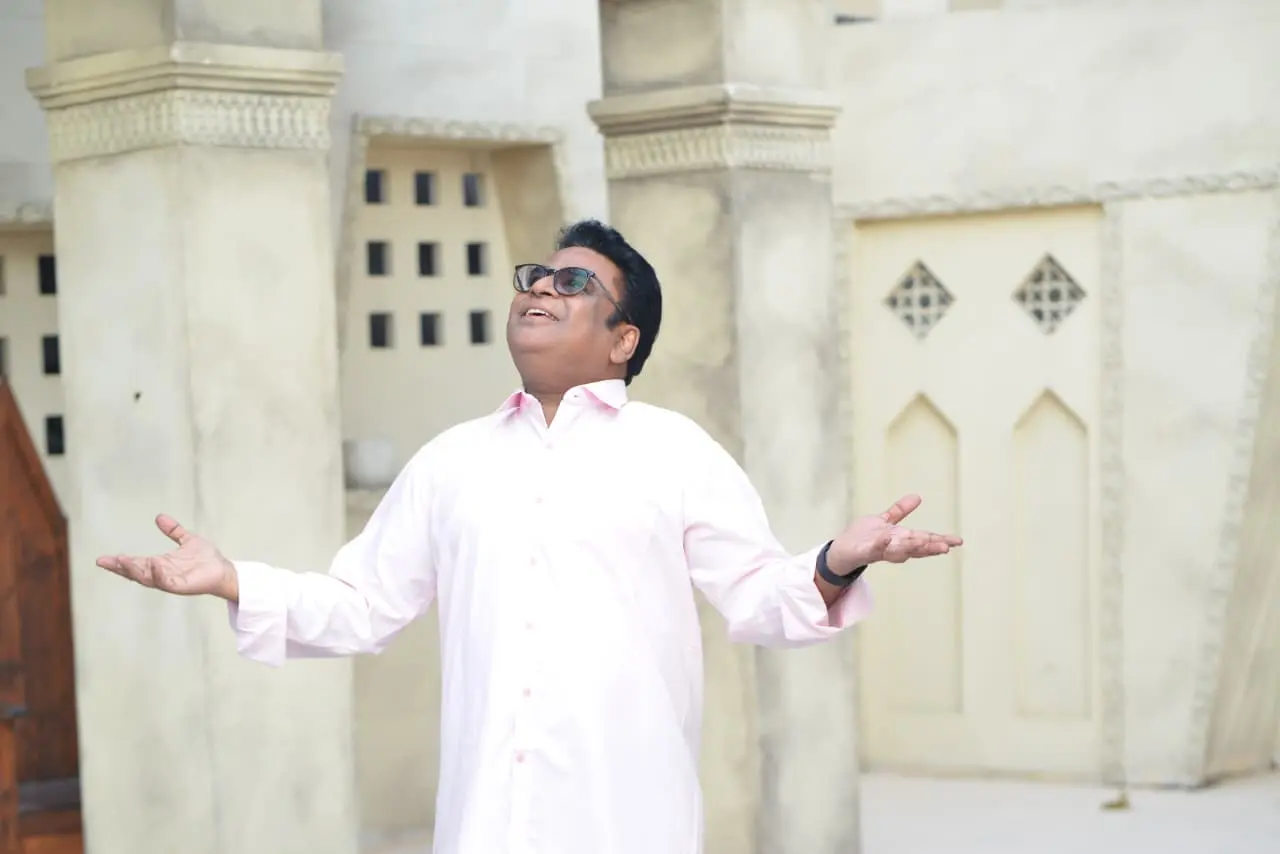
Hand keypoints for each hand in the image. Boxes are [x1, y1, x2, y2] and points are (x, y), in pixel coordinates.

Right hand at [96, 514, 237, 600]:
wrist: (224, 570)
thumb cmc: (206, 559)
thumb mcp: (187, 540)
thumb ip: (174, 530)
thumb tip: (159, 517)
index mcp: (160, 564)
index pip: (135, 563)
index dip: (120, 562)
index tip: (102, 559)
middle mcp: (161, 574)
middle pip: (135, 572)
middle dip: (119, 567)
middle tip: (103, 561)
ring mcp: (170, 581)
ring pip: (147, 578)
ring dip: (134, 570)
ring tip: (121, 561)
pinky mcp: (180, 586)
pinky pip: (166, 582)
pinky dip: (158, 574)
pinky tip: (153, 563)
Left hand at [826, 494, 961, 574]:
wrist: (840, 552)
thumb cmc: (863, 538)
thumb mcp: (884, 521)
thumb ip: (900, 510)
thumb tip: (918, 496)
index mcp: (900, 539)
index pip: (924, 540)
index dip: (940, 540)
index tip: (957, 541)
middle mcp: (893, 547)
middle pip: (915, 548)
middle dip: (930, 547)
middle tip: (946, 547)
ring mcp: (880, 551)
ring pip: (899, 550)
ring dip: (911, 547)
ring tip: (924, 542)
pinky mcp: (865, 552)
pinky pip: (874, 548)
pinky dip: (881, 544)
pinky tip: (887, 538)